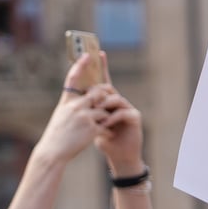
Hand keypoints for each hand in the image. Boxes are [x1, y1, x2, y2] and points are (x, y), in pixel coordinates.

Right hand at [33, 54, 111, 162]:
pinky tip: (107, 133)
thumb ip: (74, 105)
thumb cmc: (57, 134)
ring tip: (106, 121)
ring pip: (105, 108)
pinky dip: (108, 128)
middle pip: (98, 92)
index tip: (87, 55)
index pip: (73, 79)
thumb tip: (89, 97)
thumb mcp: (62, 115)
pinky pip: (106, 123)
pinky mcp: (92, 128)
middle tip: (109, 97)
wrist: (52, 152)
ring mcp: (84, 117)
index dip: (80, 65)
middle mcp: (75, 106)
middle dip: (105, 94)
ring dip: (107, 114)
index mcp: (66, 102)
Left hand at [92, 52, 145, 176]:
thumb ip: (88, 111)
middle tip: (91, 98)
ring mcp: (128, 109)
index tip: (98, 52)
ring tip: (97, 115)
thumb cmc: (105, 140)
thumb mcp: (92, 123)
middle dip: (99, 91)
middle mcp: (119, 102)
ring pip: (116, 98)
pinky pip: (123, 112)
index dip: (102, 67)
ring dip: (104, 106)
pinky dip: (112, 118)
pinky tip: (106, 125)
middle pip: (109, 88)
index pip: (104, 81)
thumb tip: (72, 100)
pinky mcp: (135, 118)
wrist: (119, 156)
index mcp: (108, 102)